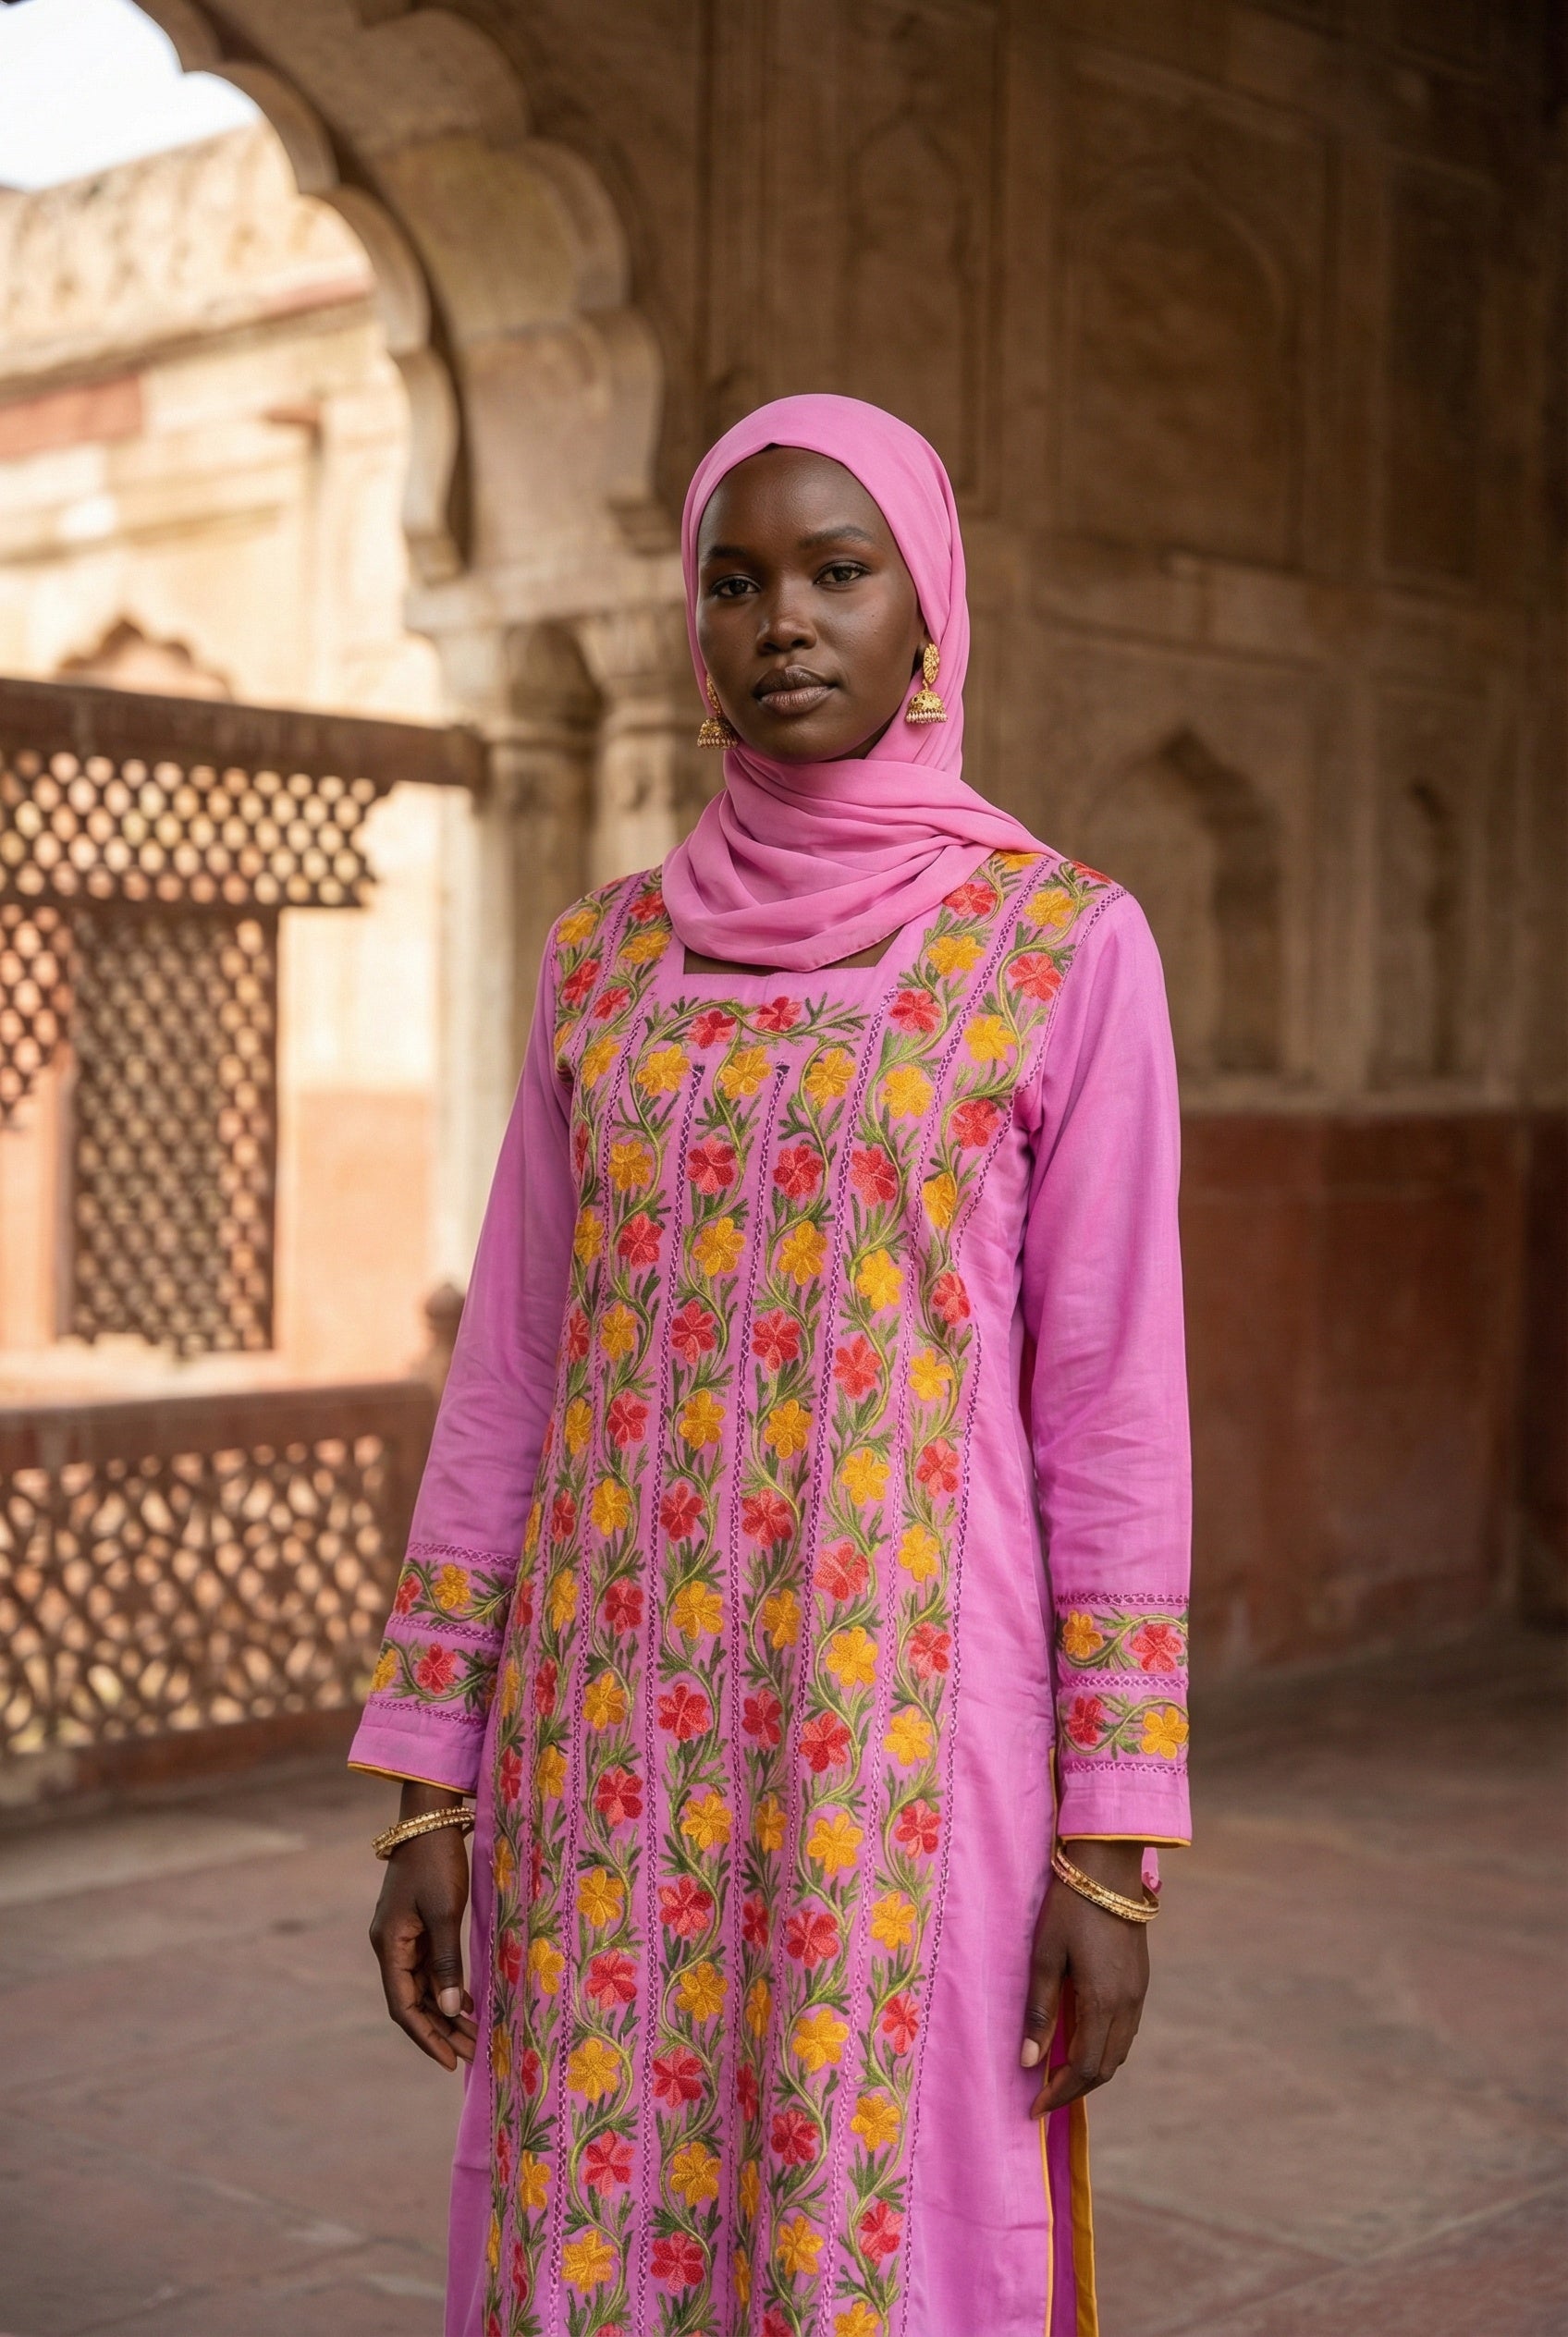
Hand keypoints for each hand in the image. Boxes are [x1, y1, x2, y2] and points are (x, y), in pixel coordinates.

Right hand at [368, 1782, 476, 2070]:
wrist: (429, 1819)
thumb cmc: (437, 1863)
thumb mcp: (444, 1913)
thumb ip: (446, 1962)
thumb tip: (448, 2009)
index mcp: (389, 1946)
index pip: (404, 2006)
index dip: (426, 2036)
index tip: (449, 2061)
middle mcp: (390, 1946)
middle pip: (413, 2001)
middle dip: (441, 2029)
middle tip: (472, 2053)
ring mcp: (402, 1936)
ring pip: (422, 1986)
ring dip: (445, 2011)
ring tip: (474, 2035)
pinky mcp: (416, 1926)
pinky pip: (428, 1968)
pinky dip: (446, 1987)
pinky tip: (465, 2001)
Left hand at [1021, 1839, 1149, 2116]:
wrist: (1109, 1867)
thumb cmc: (1070, 1907)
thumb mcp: (1045, 1956)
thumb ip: (1039, 2011)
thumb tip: (1029, 2063)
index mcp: (1103, 2002)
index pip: (1085, 2069)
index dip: (1060, 2094)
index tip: (1034, 2109)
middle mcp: (1128, 2005)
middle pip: (1106, 2067)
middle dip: (1075, 2088)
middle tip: (1043, 2096)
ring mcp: (1138, 1993)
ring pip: (1119, 2051)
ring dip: (1092, 2069)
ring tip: (1058, 2073)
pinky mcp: (1140, 1980)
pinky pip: (1125, 2030)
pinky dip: (1104, 2047)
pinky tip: (1081, 2039)